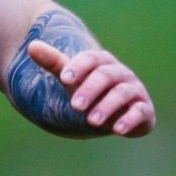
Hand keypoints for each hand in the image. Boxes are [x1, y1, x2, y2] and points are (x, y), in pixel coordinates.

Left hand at [24, 40, 153, 135]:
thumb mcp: (70, 78)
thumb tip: (31, 46)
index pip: (91, 58)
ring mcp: (134, 90)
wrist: (113, 111)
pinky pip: (140, 111)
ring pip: (122, 93)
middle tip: (75, 106)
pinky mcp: (144, 109)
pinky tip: (118, 130)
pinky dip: (130, 119)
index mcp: (102, 62)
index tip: (64, 79)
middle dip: (90, 90)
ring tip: (91, 122)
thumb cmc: (88, 91)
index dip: (79, 67)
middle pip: (105, 76)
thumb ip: (54, 63)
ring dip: (107, 106)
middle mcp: (120, 73)